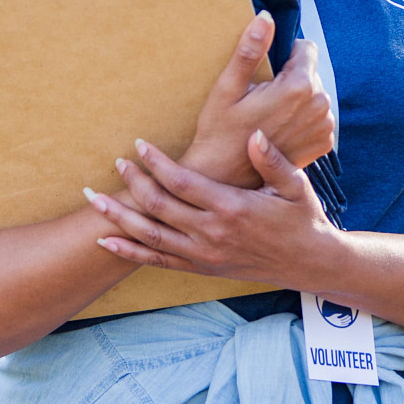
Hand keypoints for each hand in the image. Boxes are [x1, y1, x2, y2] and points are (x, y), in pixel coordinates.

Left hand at [87, 133, 339, 286]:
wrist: (309, 263)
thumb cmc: (302, 218)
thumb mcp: (296, 185)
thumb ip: (272, 160)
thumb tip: (254, 134)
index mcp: (232, 207)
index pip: (183, 183)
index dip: (157, 163)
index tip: (138, 144)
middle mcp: (212, 234)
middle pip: (159, 207)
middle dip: (133, 183)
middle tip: (116, 162)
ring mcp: (204, 255)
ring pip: (151, 236)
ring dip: (120, 217)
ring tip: (94, 200)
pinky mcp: (202, 268)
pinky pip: (158, 262)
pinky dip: (130, 252)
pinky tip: (107, 242)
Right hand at [177, 12, 335, 188]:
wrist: (228, 180)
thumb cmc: (221, 131)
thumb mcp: (227, 88)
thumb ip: (249, 50)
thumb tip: (265, 17)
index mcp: (299, 86)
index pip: (306, 48)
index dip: (283, 54)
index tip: (264, 72)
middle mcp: (320, 105)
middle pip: (310, 71)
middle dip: (289, 77)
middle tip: (261, 97)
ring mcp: (325, 126)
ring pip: (314, 92)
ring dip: (296, 97)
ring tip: (269, 115)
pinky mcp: (324, 142)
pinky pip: (317, 114)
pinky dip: (301, 116)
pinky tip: (279, 129)